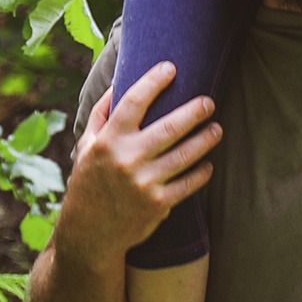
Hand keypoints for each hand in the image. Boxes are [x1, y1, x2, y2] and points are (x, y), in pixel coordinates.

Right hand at [56, 61, 220, 266]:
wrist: (89, 233)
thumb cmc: (88, 182)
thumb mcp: (85, 147)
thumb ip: (100, 115)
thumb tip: (118, 84)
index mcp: (108, 140)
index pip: (134, 102)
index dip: (154, 81)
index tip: (171, 68)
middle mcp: (127, 159)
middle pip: (170, 127)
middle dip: (194, 111)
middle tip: (209, 102)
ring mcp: (144, 183)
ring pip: (185, 155)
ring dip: (206, 139)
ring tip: (216, 129)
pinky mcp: (158, 204)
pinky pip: (188, 184)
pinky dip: (201, 173)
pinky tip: (208, 164)